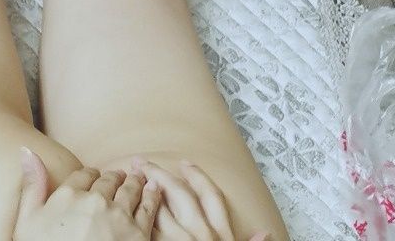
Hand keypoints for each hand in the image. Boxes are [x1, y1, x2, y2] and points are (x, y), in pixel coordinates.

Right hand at [13, 149, 161, 239]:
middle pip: (109, 180)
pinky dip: (152, 195)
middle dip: (113, 178)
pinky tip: (154, 189)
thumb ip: (32, 185)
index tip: (94, 177)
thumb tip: (27, 150)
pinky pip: (148, 207)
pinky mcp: (138, 234)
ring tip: (137, 178)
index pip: (85, 174)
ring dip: (134, 182)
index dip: (91, 175)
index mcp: (68, 195)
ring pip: (130, 189)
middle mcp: (95, 201)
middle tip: (119, 176)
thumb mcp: (28, 223)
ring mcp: (118, 217)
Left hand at [134, 158, 268, 240]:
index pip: (210, 195)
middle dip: (159, 175)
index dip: (197, 176)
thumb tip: (266, 233)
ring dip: (144, 193)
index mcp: (221, 235)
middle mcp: (201, 235)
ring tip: (131, 180)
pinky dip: (139, 220)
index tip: (184, 163)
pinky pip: (148, 233)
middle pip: (179, 194)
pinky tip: (128, 212)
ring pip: (159, 209)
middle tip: (142, 162)